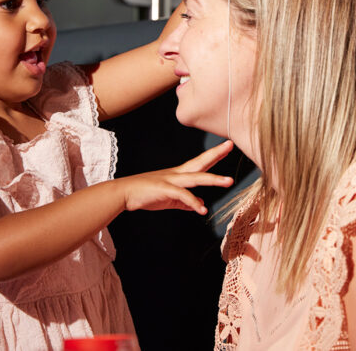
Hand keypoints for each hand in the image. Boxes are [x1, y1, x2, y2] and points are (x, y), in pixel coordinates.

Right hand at [120, 140, 234, 213]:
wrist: (125, 193)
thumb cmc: (146, 195)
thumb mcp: (170, 199)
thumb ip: (186, 202)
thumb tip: (200, 204)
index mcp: (179, 174)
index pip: (200, 162)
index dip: (214, 155)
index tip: (227, 146)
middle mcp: (177, 174)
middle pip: (200, 162)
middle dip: (216, 154)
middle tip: (230, 145)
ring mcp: (170, 180)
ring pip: (196, 177)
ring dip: (213, 179)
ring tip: (229, 181)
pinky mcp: (164, 189)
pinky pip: (182, 195)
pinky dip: (193, 202)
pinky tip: (202, 210)